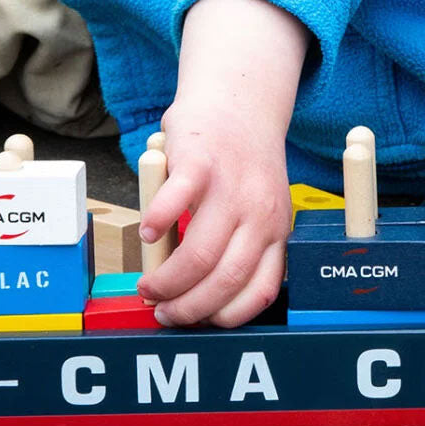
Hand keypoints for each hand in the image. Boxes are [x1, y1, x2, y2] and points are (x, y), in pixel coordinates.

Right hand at [136, 97, 292, 326]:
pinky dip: (156, 226)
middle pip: (224, 280)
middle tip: (162, 311)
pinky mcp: (200, 162)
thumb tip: (200, 296)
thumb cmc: (241, 165)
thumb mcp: (260, 208)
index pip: (260, 291)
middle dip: (187, 307)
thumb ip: (242, 244)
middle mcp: (260, 211)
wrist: (238, 102)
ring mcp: (231, 186)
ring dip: (166, 280)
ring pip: (198, 255)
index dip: (224, 316)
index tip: (198, 323)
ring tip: (147, 285)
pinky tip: (147, 233)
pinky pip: (174, 205)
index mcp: (277, 228)